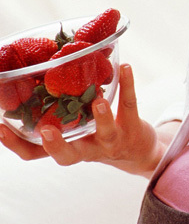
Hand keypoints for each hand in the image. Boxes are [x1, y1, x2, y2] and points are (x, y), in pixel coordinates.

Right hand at [0, 64, 163, 176]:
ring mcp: (112, 140)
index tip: (1, 128)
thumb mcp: (76, 123)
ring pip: (105, 132)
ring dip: (101, 116)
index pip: (35, 153)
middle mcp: (87, 148)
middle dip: (56, 145)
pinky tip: (125, 66)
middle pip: (68, 156)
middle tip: (47, 130)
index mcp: (67, 145)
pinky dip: (128, 85)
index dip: (16, 144)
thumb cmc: (97, 131)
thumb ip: (57, 106)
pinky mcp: (133, 127)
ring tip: (96, 99)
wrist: (140, 151)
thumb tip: (35, 68)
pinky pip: (129, 104)